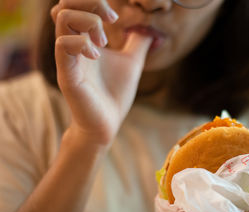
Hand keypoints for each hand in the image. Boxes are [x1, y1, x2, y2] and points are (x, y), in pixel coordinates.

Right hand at [51, 0, 151, 145]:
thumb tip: (147, 29)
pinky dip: (82, 43)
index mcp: (85, 40)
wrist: (107, 123)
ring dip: (89, 22)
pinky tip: (97, 56)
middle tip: (111, 19)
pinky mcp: (68, 74)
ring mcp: (68, 59)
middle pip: (64, 5)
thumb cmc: (115, 94)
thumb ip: (137, 43)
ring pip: (62, 19)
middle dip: (90, 3)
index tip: (115, 17)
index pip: (74, 5)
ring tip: (103, 42)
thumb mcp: (132, 62)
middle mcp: (73, 45)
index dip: (94, 2)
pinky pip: (63, 46)